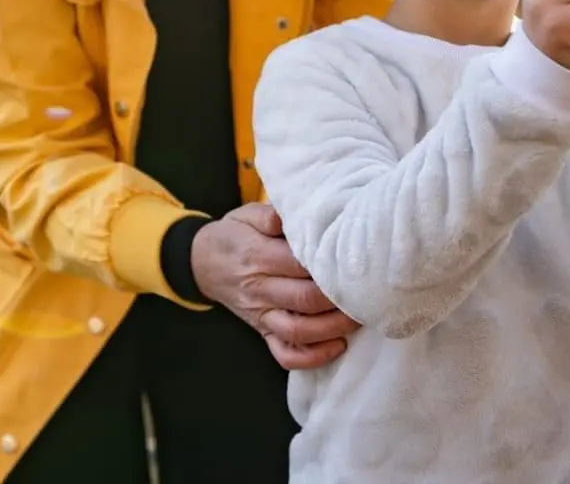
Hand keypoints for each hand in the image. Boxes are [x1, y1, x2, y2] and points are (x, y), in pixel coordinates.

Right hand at [190, 202, 359, 369]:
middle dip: (338, 299)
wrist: (202, 262)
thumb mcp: (247, 214)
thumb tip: (301, 212)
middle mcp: (260, 289)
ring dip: (332, 328)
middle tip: (367, 290)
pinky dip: (312, 357)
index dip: (328, 264)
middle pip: (304, 300)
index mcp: (258, 256)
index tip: (354, 259)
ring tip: (359, 317)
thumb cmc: (234, 233)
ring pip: (299, 331)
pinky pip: (285, 354)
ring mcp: (261, 315)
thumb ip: (273, 214)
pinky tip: (337, 346)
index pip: (299, 264)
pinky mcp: (262, 331)